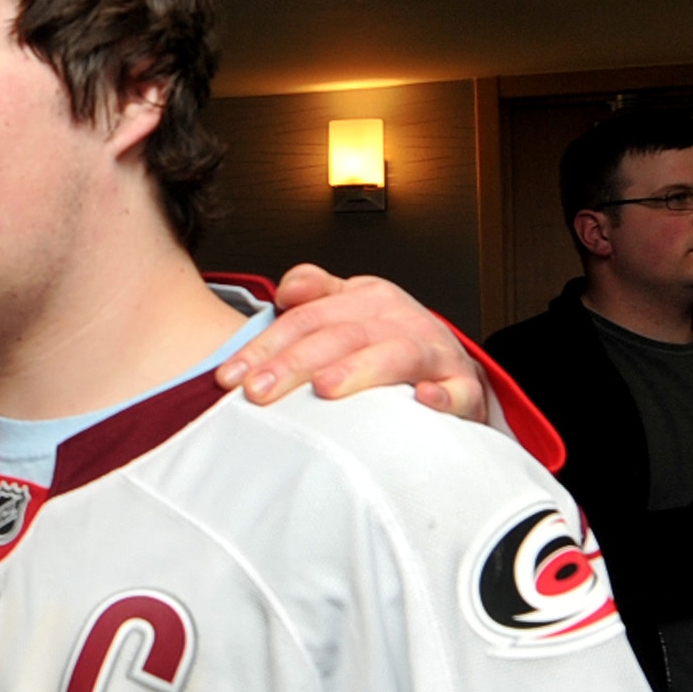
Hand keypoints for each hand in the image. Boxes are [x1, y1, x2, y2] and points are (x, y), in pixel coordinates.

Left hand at [215, 264, 485, 419]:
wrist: (451, 364)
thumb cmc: (389, 339)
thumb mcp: (350, 307)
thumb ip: (314, 294)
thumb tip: (284, 290)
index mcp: (368, 299)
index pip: (307, 318)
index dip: (265, 346)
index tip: (229, 376)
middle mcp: (400, 320)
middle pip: (341, 337)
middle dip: (295, 363)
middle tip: (258, 390)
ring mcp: (434, 353)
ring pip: (394, 356)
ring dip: (359, 370)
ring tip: (325, 388)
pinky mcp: (463, 387)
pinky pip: (457, 391)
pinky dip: (442, 395)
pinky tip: (422, 401)